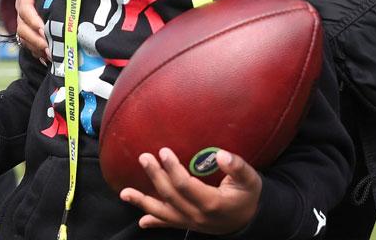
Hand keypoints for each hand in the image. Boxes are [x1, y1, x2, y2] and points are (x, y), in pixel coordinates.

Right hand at [15, 0, 48, 63]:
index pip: (25, 8)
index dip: (34, 20)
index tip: (45, 29)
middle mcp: (22, 5)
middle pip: (23, 27)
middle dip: (36, 40)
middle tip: (51, 50)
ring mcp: (25, 15)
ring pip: (24, 36)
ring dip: (37, 47)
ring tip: (52, 57)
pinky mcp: (31, 22)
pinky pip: (29, 39)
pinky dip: (37, 50)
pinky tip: (48, 59)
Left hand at [120, 148, 260, 233]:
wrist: (250, 220)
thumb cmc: (248, 195)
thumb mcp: (250, 179)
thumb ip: (237, 166)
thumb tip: (221, 154)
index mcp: (211, 202)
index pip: (184, 185)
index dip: (172, 169)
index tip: (163, 152)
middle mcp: (197, 215)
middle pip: (170, 195)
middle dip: (155, 176)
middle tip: (144, 158)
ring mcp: (191, 222)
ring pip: (163, 213)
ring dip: (143, 202)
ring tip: (125, 194)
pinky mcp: (189, 225)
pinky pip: (169, 224)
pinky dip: (154, 222)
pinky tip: (142, 221)